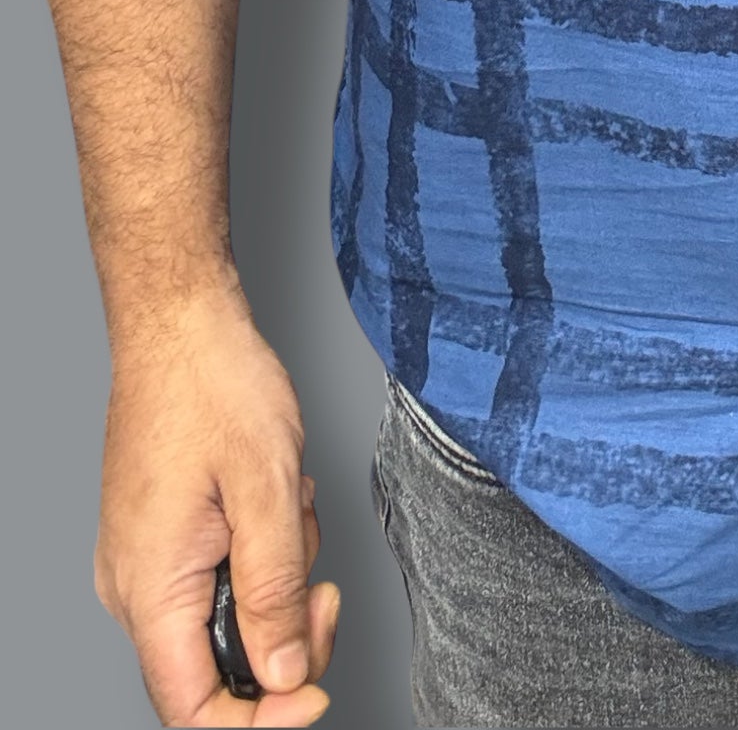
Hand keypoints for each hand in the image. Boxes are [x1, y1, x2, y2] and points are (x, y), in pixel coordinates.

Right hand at [95, 282, 340, 725]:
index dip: (260, 720)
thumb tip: (285, 674)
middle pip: (215, 670)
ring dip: (276, 579)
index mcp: (152, 589)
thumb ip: (276, 591)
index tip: (315, 691)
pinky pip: (218, 577)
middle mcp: (135, 588)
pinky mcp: (162, 537)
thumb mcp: (268, 488)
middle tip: (324, 589)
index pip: (195, 710)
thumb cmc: (216, 384)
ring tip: (292, 508)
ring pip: (224, 619)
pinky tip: (273, 498)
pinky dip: (259, 551)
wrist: (182, 323)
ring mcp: (145, 562)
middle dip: (283, 635)